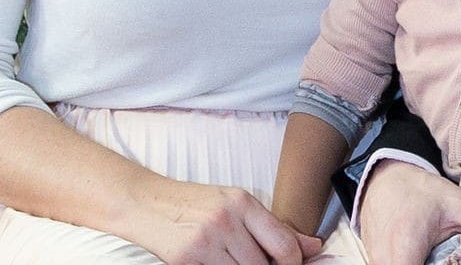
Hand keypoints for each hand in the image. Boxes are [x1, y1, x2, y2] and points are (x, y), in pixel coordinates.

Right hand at [116, 172, 322, 264]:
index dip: (292, 264)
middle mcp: (225, 220)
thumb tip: (314, 246)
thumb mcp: (235, 205)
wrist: (146, 203)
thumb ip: (274, 227)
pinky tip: (214, 261)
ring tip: (230, 257)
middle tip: (255, 262)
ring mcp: (204, 242)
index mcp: (242, 203)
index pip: (284, 245)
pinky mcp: (185, 260)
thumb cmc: (194, 204)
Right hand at [354, 161, 460, 264]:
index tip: (454, 264)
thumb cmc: (422, 191)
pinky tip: (425, 257)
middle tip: (450, 259)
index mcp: (404, 246)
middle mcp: (383, 258)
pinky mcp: (374, 262)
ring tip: (437, 256)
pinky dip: (413, 264)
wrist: (387, 177)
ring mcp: (375, 262)